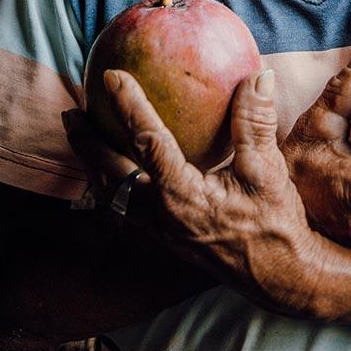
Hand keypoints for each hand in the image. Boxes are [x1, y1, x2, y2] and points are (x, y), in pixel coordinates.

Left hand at [69, 67, 328, 314]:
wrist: (278, 275)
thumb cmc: (274, 223)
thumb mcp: (268, 169)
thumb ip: (255, 122)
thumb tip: (258, 75)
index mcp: (183, 196)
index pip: (146, 143)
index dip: (129, 106)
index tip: (111, 76)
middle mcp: (162, 215)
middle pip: (109, 175)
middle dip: (86, 143)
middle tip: (71, 110)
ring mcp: (160, 230)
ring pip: (112, 194)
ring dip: (93, 164)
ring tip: (83, 135)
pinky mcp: (165, 237)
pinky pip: (125, 205)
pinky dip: (112, 181)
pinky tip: (116, 167)